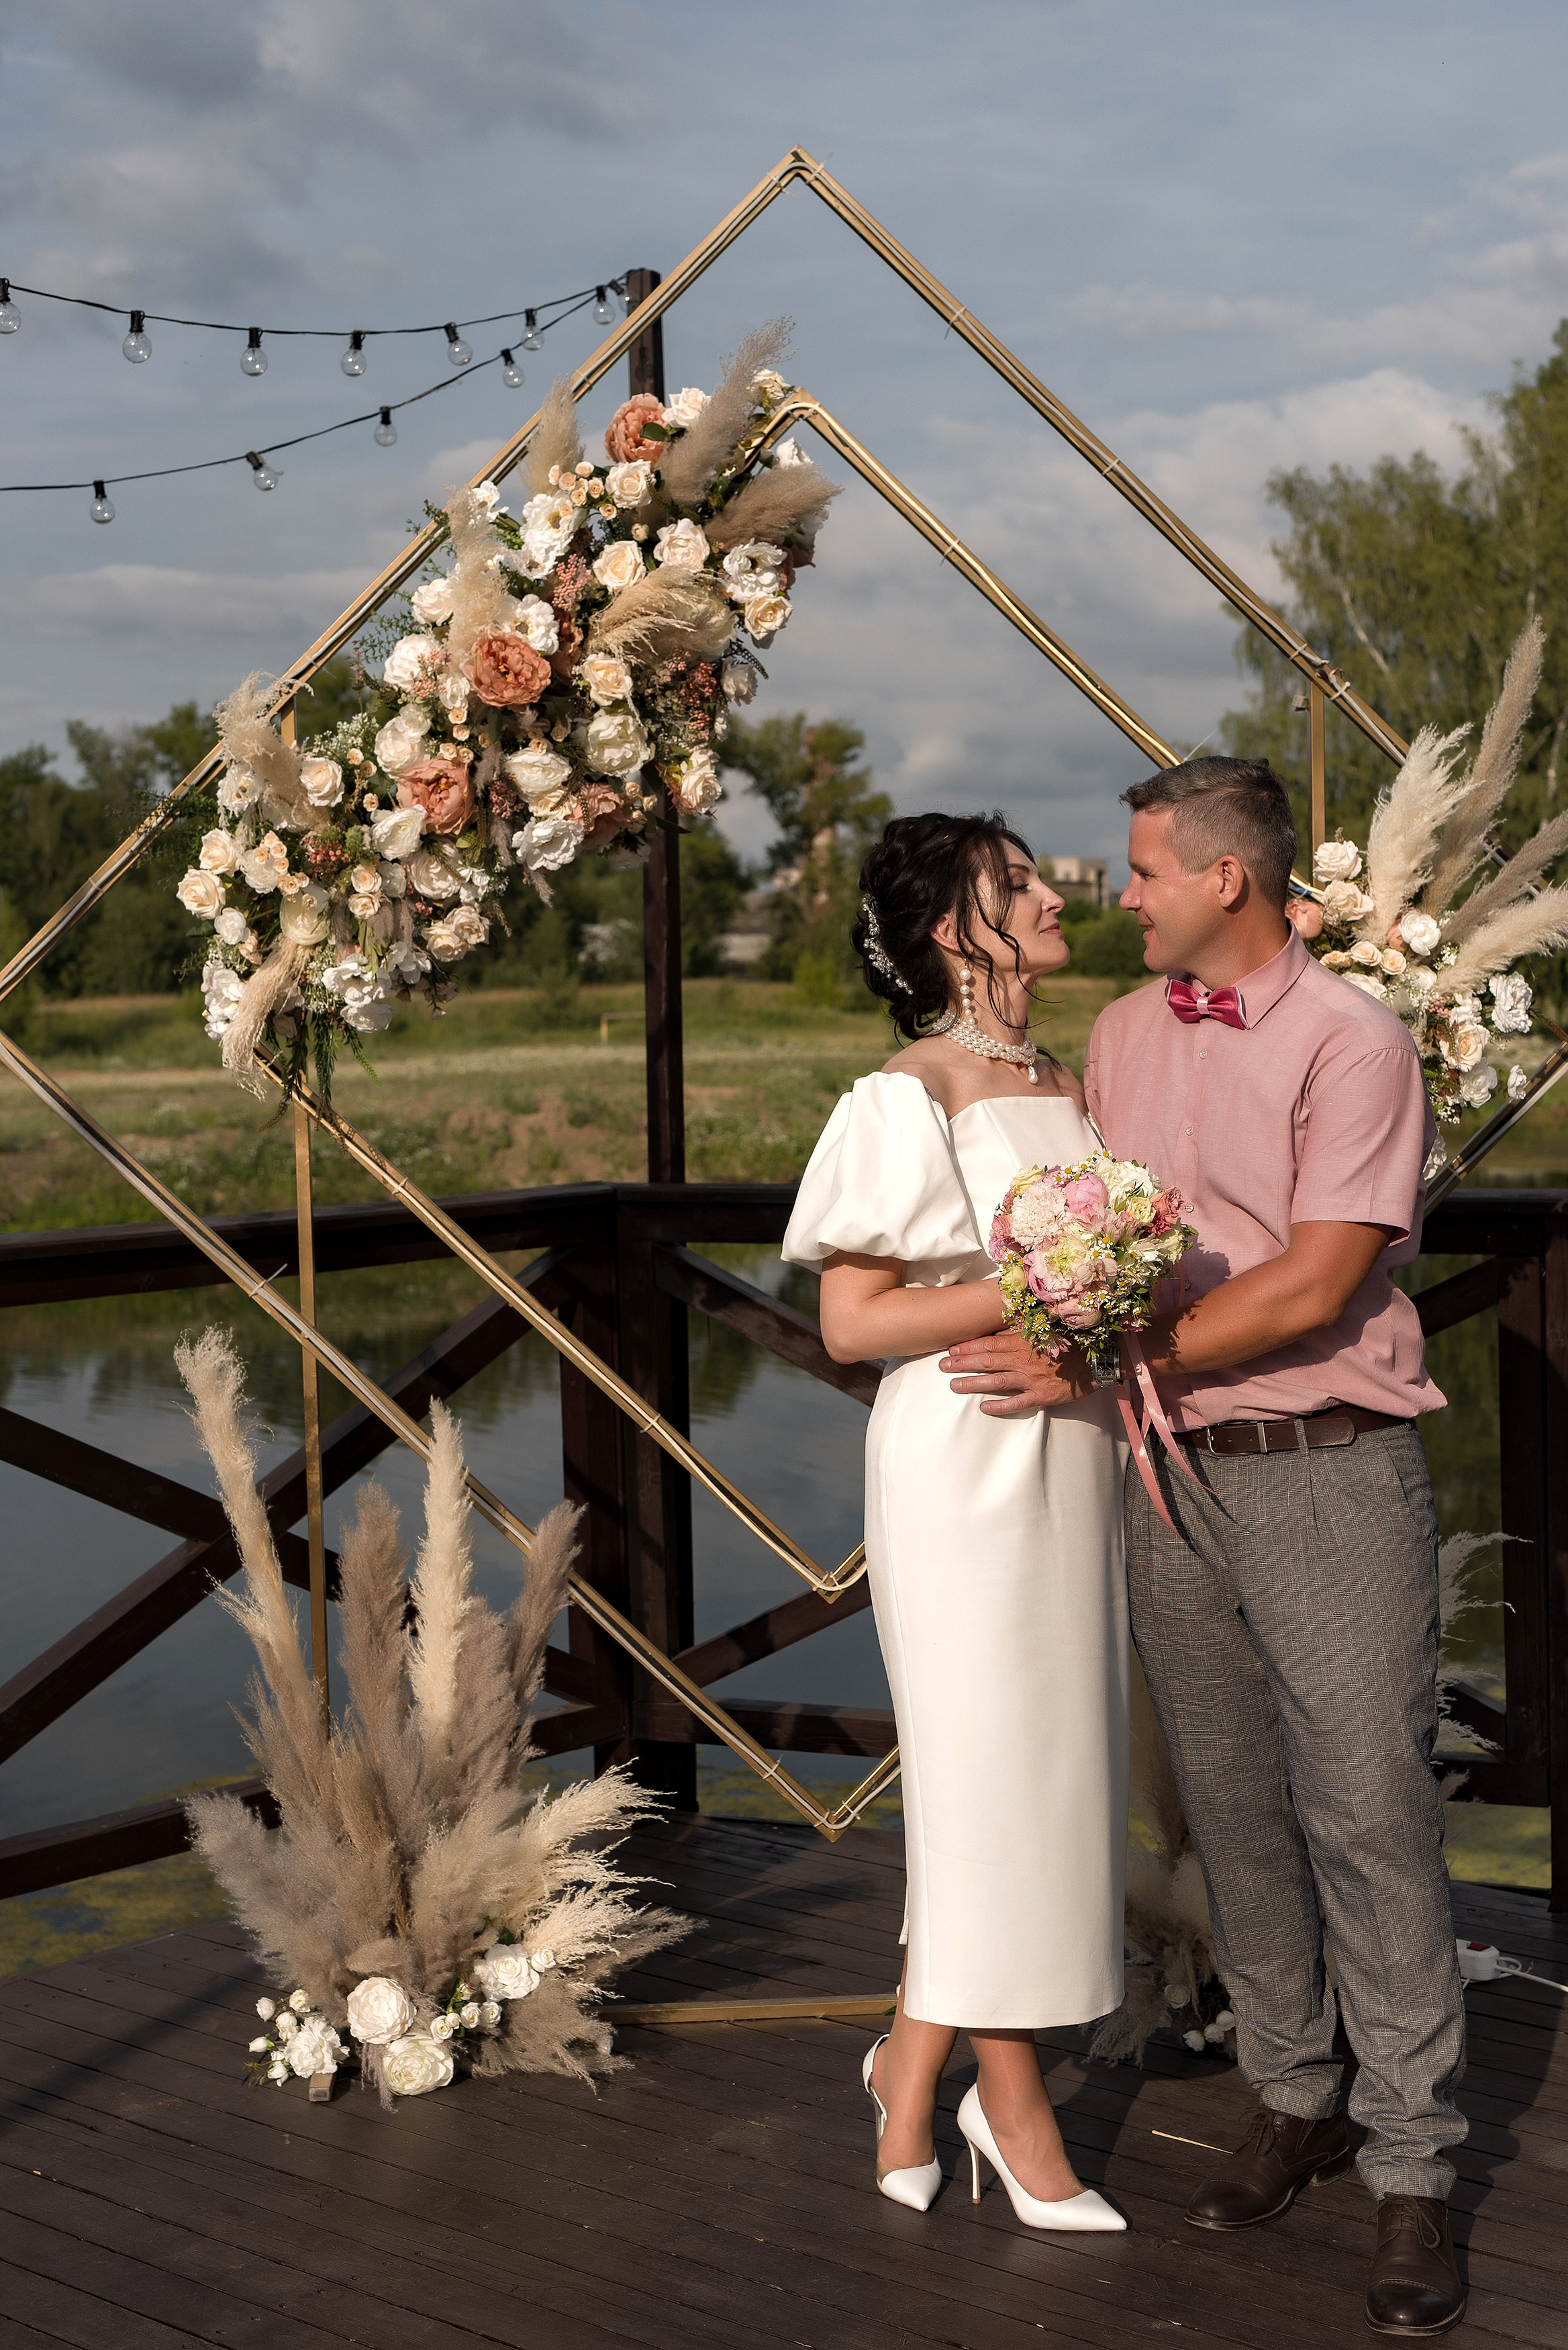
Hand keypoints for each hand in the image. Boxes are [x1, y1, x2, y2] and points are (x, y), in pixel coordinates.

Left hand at [939, 1331, 1093, 1416]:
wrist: (1099, 1357)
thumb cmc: (1071, 1340)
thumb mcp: (1046, 1326)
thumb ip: (1021, 1327)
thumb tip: (998, 1324)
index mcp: (1024, 1340)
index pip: (988, 1341)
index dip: (967, 1345)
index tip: (950, 1347)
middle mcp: (1024, 1358)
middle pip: (986, 1360)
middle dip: (961, 1363)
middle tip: (942, 1366)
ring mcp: (1032, 1378)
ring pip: (996, 1381)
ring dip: (973, 1383)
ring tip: (953, 1385)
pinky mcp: (1042, 1395)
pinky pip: (1017, 1403)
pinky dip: (1000, 1406)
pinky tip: (984, 1408)